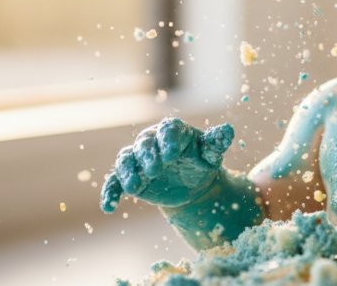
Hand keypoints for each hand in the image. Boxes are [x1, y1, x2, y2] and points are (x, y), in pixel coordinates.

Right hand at [100, 118, 233, 212]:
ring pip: (126, 160)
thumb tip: (227, 131)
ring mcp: (139, 160)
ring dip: (127, 172)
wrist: (192, 185)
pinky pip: (115, 182)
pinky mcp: (130, 177)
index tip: (174, 154)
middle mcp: (152, 142)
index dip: (169, 140)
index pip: (168, 130)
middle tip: (156, 170)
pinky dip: (110, 192)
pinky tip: (109, 206)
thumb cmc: (202, 162)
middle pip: (144, 144)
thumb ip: (216, 143)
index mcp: (173, 132)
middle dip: (148, 156)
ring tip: (133, 187)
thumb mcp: (211, 154)